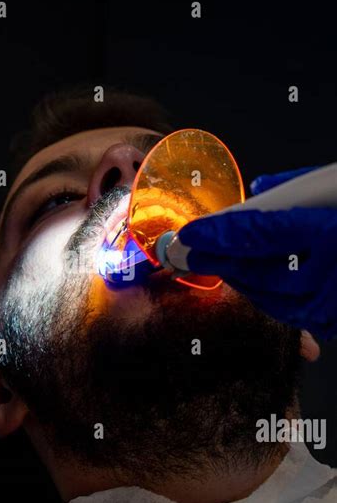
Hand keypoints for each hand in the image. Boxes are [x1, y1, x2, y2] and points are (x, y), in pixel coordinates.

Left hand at [179, 168, 336, 339]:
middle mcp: (330, 270)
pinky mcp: (336, 317)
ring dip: (237, 280)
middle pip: (252, 270)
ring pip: (267, 297)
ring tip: (212, 263)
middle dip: (213, 261)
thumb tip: (259, 189)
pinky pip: (292, 312)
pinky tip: (252, 283)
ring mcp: (333, 300)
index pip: (254, 234)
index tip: (184, 237)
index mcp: (328, 230)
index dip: (212, 237)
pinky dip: (268, 296)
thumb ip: (296, 188)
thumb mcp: (335, 185)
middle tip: (181, 253)